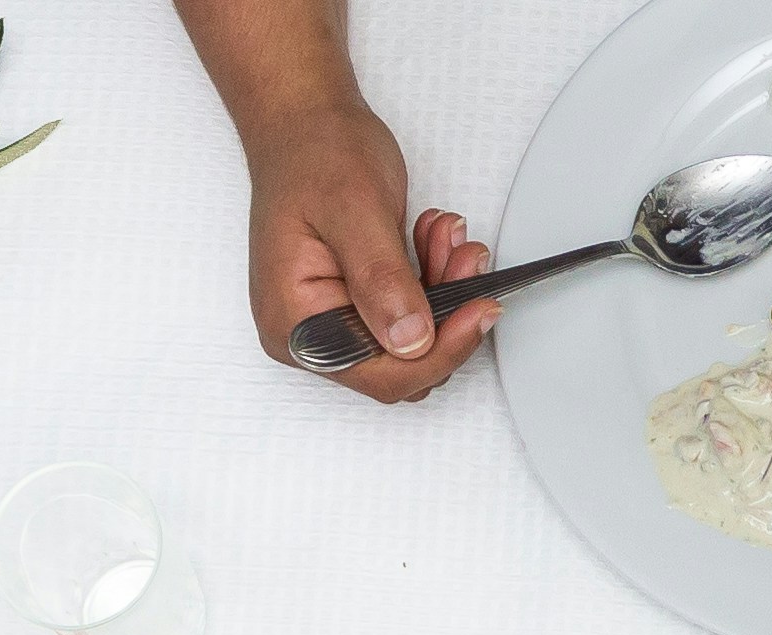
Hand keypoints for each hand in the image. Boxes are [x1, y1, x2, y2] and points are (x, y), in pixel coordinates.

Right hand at [234, 106, 501, 401]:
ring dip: (445, 290)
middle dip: (445, 314)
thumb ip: (381, 279)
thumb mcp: (354, 210)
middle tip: (466, 259)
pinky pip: (410, 314)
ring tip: (448, 238)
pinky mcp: (356, 303)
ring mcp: (333, 319)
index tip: (478, 311)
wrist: (305, 123)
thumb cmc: (313, 153)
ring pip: (413, 339)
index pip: (378, 375)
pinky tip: (434, 241)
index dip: (436, 352)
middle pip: (400, 364)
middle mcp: (309, 332)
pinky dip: (433, 279)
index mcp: (293, 322)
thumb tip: (409, 339)